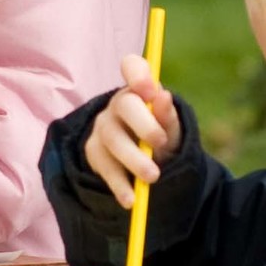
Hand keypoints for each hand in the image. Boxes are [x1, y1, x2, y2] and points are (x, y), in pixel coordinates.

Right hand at [83, 57, 178, 198]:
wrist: (148, 165)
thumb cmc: (161, 138)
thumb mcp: (172, 129)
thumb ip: (169, 115)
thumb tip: (163, 95)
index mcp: (139, 89)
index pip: (132, 66)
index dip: (138, 74)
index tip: (151, 90)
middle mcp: (118, 104)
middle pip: (124, 105)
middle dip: (143, 124)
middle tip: (160, 144)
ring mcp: (103, 127)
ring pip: (112, 139)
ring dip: (133, 158)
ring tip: (152, 178)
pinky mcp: (94, 152)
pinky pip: (104, 166)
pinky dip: (119, 184)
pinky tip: (131, 199)